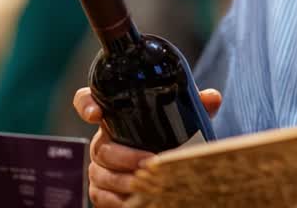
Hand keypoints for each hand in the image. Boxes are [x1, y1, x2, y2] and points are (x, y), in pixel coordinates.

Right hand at [73, 87, 222, 207]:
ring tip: (147, 183)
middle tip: (149, 161)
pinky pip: (101, 197)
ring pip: (101, 174)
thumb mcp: (182, 120)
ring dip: (124, 181)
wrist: (165, 167)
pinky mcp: (100, 191)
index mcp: (114, 117)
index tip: (96, 114)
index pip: (86, 101)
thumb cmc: (168, 137)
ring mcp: (98, 167)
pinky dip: (118, 201)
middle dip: (124, 156)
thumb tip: (211, 98)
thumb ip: (195, 106)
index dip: (85, 105)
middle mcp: (101, 141)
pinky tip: (136, 201)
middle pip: (101, 148)